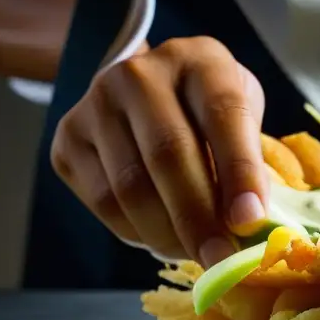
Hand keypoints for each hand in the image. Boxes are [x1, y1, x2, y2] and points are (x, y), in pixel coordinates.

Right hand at [50, 37, 267, 266]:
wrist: (147, 93)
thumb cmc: (208, 113)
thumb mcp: (242, 119)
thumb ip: (249, 162)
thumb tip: (250, 226)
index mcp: (198, 60)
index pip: (222, 114)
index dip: (239, 171)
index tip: (251, 221)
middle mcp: (139, 74)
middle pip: (168, 154)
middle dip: (199, 218)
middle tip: (221, 259)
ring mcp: (96, 103)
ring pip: (130, 186)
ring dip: (167, 233)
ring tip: (194, 252)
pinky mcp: (68, 138)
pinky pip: (103, 202)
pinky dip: (137, 232)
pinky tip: (162, 236)